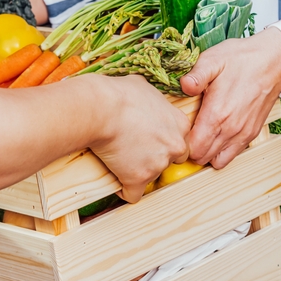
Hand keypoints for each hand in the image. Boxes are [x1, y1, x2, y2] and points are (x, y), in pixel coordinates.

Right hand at [88, 75, 189, 202]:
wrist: (100, 110)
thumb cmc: (119, 94)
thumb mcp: (143, 86)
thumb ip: (153, 98)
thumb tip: (144, 94)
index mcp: (180, 124)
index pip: (180, 140)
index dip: (163, 141)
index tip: (149, 140)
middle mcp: (174, 146)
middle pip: (172, 160)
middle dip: (156, 158)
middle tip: (137, 152)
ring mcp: (158, 164)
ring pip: (152, 176)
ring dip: (138, 172)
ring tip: (120, 161)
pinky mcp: (138, 179)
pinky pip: (133, 195)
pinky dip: (125, 191)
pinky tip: (117, 184)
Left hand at [181, 30, 280, 168]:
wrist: (274, 60)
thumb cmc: (242, 59)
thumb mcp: (214, 59)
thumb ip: (196, 75)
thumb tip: (183, 85)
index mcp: (217, 113)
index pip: (193, 148)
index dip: (181, 142)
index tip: (178, 131)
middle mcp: (231, 129)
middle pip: (203, 157)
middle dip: (191, 149)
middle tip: (186, 132)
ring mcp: (243, 133)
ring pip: (218, 160)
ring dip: (207, 153)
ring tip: (200, 136)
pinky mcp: (252, 134)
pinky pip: (233, 155)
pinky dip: (222, 151)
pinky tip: (216, 135)